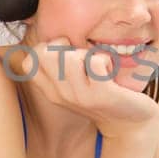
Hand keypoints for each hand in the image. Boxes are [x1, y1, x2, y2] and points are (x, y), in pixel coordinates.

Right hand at [10, 37, 158, 140]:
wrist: (130, 122)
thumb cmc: (102, 93)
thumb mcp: (74, 83)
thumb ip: (59, 65)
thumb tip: (53, 35)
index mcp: (51, 91)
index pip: (28, 62)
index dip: (45, 48)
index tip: (64, 54)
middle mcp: (61, 95)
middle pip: (44, 54)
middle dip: (64, 46)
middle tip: (81, 57)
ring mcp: (81, 96)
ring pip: (69, 57)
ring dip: (86, 54)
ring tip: (97, 66)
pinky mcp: (102, 95)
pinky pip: (95, 62)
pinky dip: (105, 60)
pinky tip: (110, 72)